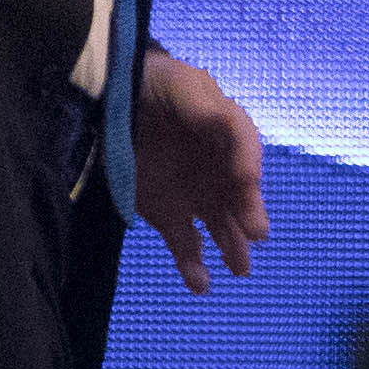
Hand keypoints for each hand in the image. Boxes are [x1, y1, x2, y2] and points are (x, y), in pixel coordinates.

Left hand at [130, 47, 267, 291]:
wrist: (113, 99)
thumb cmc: (156, 86)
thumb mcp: (180, 84)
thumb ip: (203, 105)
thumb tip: (223, 121)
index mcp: (226, 134)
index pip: (244, 150)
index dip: (247, 165)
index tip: (246, 181)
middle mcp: (218, 170)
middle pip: (239, 195)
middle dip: (249, 214)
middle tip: (255, 232)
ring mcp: (195, 195)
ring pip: (221, 227)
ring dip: (231, 248)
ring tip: (239, 269)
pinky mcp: (169, 215)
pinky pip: (186, 246)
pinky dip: (193, 267)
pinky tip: (200, 284)